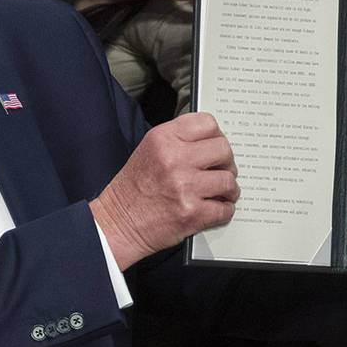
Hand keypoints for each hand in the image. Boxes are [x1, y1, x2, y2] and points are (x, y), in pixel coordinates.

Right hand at [90, 113, 238, 269]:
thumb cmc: (133, 189)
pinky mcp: (191, 213)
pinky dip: (224, 210)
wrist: (118, 223)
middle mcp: (173, 159)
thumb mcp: (149, 150)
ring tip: (221, 192)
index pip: (207, 123)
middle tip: (221, 170)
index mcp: (163, 139)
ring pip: (228, 180)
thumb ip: (178, 140)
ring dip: (229, 189)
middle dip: (226, 162)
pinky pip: (224, 208)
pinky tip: (216, 208)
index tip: (216, 145)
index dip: (217, 135)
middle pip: (223, 149)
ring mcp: (184, 186)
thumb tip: (213, 141)